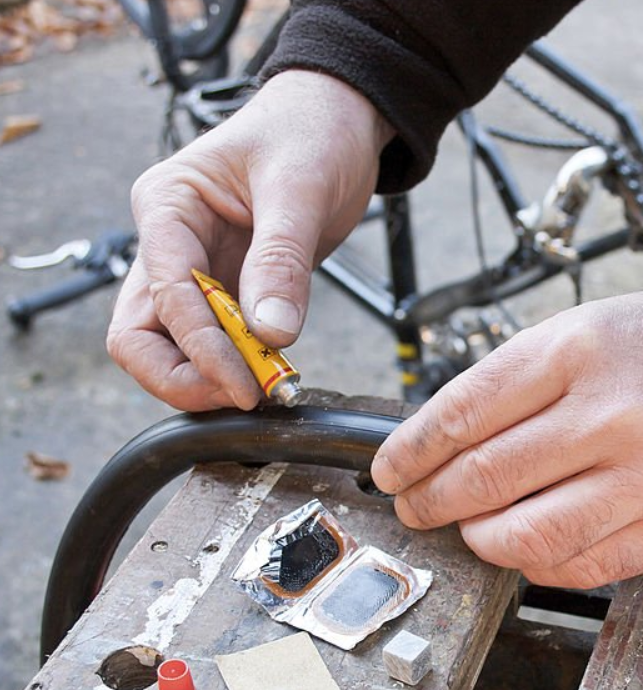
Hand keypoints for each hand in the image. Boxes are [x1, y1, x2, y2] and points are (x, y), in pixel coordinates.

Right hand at [107, 70, 393, 410]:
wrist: (337, 122)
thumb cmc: (310, 131)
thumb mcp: (299, 186)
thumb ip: (281, 260)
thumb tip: (271, 334)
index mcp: (168, 206)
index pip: (163, 293)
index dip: (200, 347)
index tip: (244, 384)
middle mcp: (168, 244)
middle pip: (139, 335)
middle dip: (184, 375)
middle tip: (242, 393)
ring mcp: (193, 270)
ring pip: (168, 347)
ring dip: (207, 377)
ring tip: (262, 385)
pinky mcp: (225, 289)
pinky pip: (213, 342)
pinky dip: (233, 365)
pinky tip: (268, 369)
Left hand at [371, 294, 642, 588]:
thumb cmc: (638, 348)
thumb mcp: (569, 335)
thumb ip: (503, 387)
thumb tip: (434, 443)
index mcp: (571, 353)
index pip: (461, 414)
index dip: (410, 451)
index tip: (389, 470)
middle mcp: (607, 413)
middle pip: (485, 476)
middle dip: (430, 499)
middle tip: (412, 505)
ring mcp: (641, 472)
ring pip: (529, 532)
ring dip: (478, 538)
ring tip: (464, 526)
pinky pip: (584, 562)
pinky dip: (537, 563)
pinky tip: (521, 546)